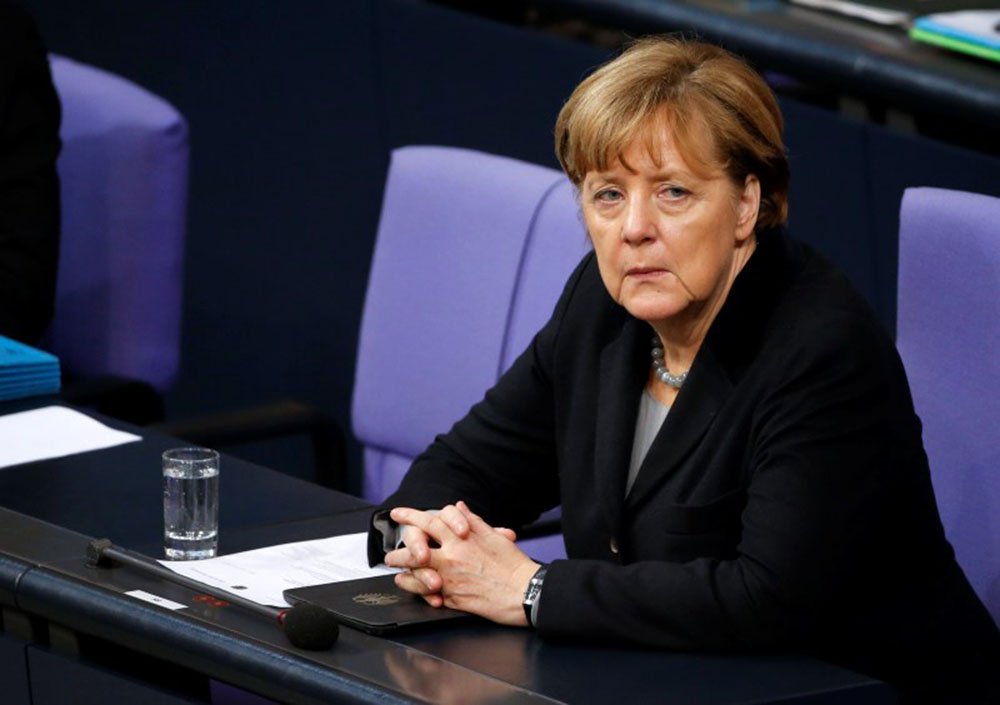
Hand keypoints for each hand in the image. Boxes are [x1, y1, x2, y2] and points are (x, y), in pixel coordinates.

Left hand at [387, 501, 537, 625]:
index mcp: (461, 539)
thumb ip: (473, 520)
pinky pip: (428, 596)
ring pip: (416, 575)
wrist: (525, 593)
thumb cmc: (514, 566)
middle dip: (399, 551)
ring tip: (397, 574)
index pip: (428, 522)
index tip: (398, 513)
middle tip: (390, 554)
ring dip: (404, 574)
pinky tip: (414, 590)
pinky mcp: (453, 600)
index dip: (410, 516)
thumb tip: (459, 507)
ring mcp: (450, 580)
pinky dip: (418, 592)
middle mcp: (451, 558)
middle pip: (415, 550)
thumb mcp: (493, 536)